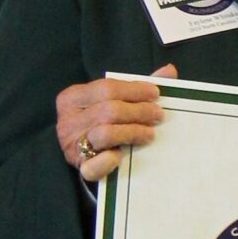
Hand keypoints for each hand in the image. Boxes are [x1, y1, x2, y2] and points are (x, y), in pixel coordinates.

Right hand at [56, 64, 177, 178]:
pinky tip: (121, 156)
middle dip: (138, 111)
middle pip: (109, 110)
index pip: (107, 88)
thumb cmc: (101, 124)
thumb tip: (169, 70)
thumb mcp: (111, 102)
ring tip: (151, 133)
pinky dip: (109, 160)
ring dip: (133, 132)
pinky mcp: (81, 168)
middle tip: (158, 115)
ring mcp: (72, 145)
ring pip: (106, 133)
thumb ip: (137, 88)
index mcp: (72, 98)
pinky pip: (95, 165)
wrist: (85, 159)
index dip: (134, 90)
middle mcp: (68, 121)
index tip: (155, 94)